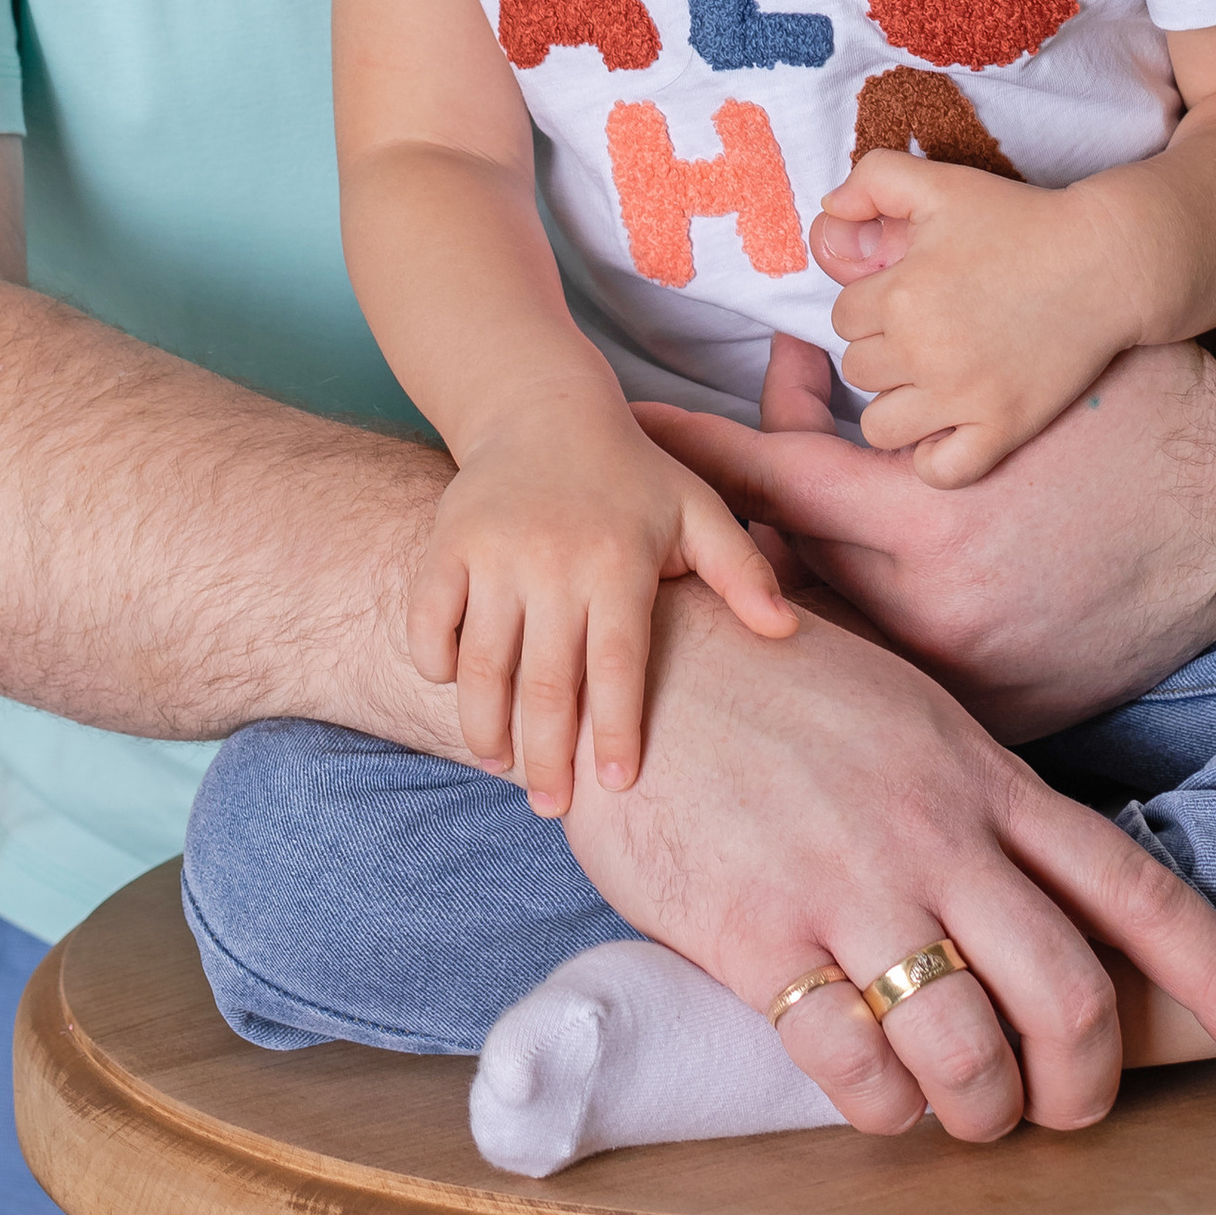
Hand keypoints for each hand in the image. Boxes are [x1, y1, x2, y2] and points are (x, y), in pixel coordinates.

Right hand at [411, 388, 793, 814]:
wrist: (543, 406)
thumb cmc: (631, 473)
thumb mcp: (697, 509)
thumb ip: (742, 571)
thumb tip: (787, 633)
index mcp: (619, 561)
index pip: (618, 666)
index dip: (618, 732)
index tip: (619, 786)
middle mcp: (554, 560)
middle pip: (547, 683)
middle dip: (548, 758)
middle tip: (553, 808)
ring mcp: (494, 552)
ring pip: (482, 664)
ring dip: (486, 727)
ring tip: (500, 765)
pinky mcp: (446, 543)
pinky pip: (428, 621)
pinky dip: (435, 662)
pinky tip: (456, 690)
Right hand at [560, 579, 1215, 1139]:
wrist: (633, 640)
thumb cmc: (770, 678)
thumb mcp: (906, 713)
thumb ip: (972, 796)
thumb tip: (1036, 886)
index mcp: (985, 777)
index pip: (1136, 891)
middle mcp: (938, 832)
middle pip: (1071, 995)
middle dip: (1081, 1085)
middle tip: (1053, 1110)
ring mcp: (849, 880)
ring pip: (970, 1047)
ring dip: (980, 1110)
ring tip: (959, 1112)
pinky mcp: (755, 928)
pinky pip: (850, 1061)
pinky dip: (879, 1105)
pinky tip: (869, 1092)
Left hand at [644, 331, 1215, 739]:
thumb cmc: (1125, 412)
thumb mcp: (994, 395)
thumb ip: (876, 416)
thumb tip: (786, 389)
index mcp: (933, 527)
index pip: (774, 487)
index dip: (696, 453)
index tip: (627, 435)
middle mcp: (941, 621)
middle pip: (791, 579)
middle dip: (747, 526)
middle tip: (716, 482)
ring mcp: (978, 684)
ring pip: (842, 643)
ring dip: (804, 587)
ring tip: (782, 538)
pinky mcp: (1014, 720)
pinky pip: (906, 692)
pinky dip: (871, 644)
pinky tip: (855, 605)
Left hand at [813, 153, 1156, 484]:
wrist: (1106, 262)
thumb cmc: (1021, 220)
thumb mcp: (940, 182)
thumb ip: (872, 179)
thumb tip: (829, 211)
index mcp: (901, 293)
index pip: (843, 318)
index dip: (873, 305)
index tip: (912, 295)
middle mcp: (924, 350)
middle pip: (859, 370)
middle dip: (885, 350)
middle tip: (931, 330)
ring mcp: (964, 396)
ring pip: (880, 426)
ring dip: (898, 403)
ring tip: (933, 378)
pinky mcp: (1004, 427)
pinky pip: (939, 471)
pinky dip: (936, 456)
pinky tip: (952, 425)